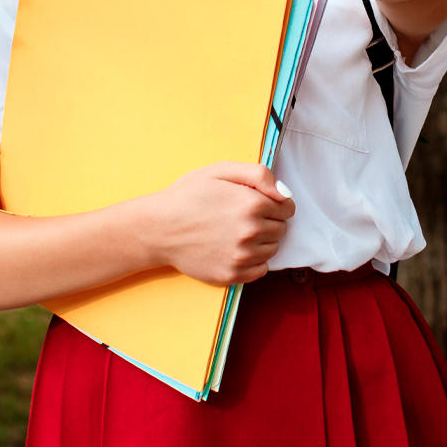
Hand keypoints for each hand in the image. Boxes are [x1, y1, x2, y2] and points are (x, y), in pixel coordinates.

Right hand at [144, 161, 294, 286]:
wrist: (159, 228)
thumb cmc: (188, 196)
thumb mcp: (221, 171)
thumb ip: (259, 175)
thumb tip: (286, 194)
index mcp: (252, 204)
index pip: (288, 209)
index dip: (276, 204)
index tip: (260, 203)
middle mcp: (251, 232)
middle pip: (281, 230)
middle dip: (269, 221)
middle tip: (243, 217)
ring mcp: (242, 257)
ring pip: (273, 250)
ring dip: (262, 241)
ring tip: (236, 232)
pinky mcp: (232, 275)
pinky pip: (261, 269)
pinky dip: (254, 260)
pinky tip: (235, 249)